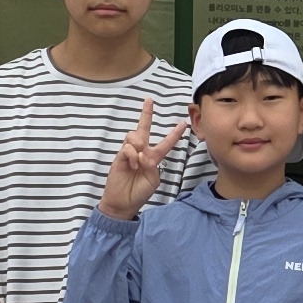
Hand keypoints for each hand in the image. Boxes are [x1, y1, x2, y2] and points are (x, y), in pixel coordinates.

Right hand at [98, 100, 189, 218]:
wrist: (123, 203)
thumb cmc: (140, 192)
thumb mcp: (153, 179)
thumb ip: (152, 165)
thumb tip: (142, 153)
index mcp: (153, 158)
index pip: (165, 142)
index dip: (175, 134)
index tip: (183, 123)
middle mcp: (142, 152)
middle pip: (144, 128)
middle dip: (146, 114)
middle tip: (149, 100)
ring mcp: (129, 153)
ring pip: (135, 136)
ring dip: (139, 145)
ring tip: (138, 161)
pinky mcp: (119, 157)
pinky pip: (128, 147)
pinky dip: (132, 155)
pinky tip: (133, 165)